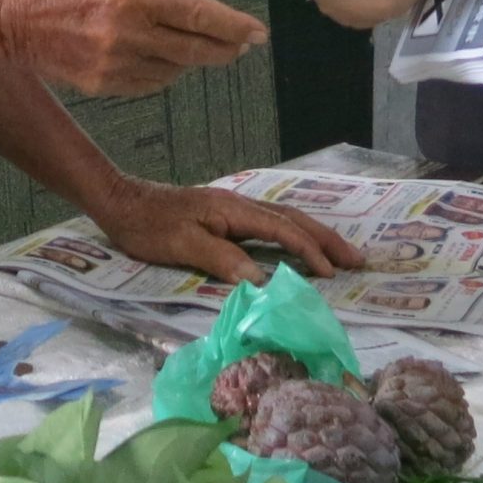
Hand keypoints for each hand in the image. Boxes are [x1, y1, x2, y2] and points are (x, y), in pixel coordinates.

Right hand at [0, 0, 265, 97]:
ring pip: (176, 70)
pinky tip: (168, 60)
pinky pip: (150, 84)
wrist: (6, 16)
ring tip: (206, 47)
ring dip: (195, 60)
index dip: (235, 26)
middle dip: (226, 48)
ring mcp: (115, 64)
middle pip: (196, 50)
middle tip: (243, 44)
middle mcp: (129, 32)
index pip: (201, 15)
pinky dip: (166, 73)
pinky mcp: (102, 86)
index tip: (258, 32)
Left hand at [89, 174, 366, 287]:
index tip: (332, 274)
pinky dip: (296, 233)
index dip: (309, 251)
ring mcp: (235, 208)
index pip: (283, 230)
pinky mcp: (227, 215)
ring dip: (316, 235)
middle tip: (358, 260)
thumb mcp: (182, 246)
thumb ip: (222, 260)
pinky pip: (273, 223)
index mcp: (235, 211)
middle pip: (295, 219)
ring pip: (287, 218)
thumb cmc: (149, 227)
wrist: (123, 202)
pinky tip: (300, 243)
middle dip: (327, 239)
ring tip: (341, 253)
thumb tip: (262, 280)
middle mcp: (241, 205)